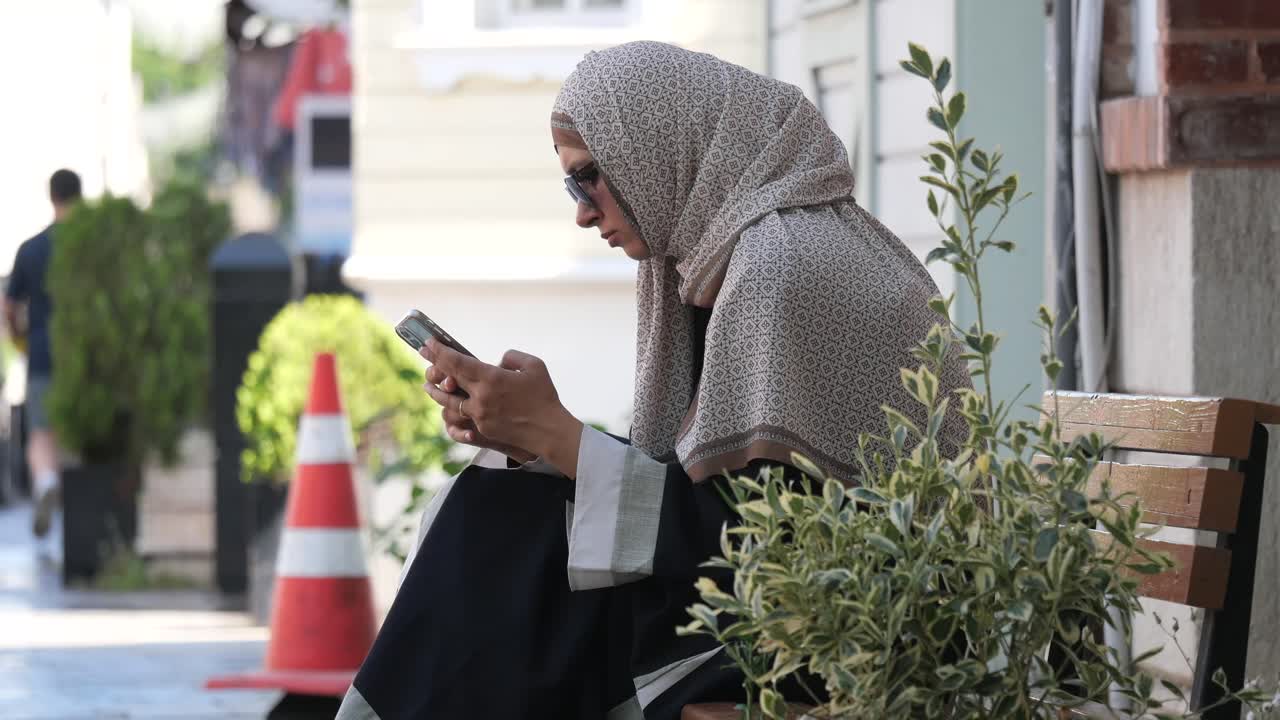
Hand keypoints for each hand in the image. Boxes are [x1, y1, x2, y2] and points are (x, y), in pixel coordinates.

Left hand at [421, 341, 582, 476]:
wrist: (549, 431)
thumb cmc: (544, 396)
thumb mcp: (534, 365)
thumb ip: (511, 357)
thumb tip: (496, 362)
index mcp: (491, 378)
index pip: (456, 362)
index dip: (439, 351)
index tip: (429, 342)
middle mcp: (480, 397)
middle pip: (447, 380)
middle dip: (434, 366)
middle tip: (425, 357)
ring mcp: (479, 415)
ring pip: (447, 403)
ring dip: (436, 392)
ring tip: (428, 385)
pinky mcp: (482, 429)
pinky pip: (460, 418)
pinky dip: (451, 409)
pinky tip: (446, 406)